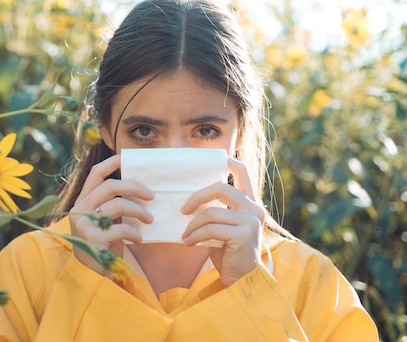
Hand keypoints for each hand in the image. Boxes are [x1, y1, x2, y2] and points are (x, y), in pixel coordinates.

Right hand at [68, 155, 153, 275]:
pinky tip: (139, 239)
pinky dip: (135, 232)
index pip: (95, 174)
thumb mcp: (106, 221)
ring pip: (119, 205)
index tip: (127, 159)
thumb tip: (139, 188)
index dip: (112, 163)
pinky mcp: (92, 239)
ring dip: (140, 211)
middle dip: (136, 187)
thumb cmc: (103, 246)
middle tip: (153, 196)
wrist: (91, 276)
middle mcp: (79, 209)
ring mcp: (83, 224)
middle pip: (111, 186)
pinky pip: (122, 228)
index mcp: (82, 201)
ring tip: (150, 220)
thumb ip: (113, 205)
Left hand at [180, 157, 266, 286]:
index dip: (229, 162)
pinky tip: (189, 242)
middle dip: (196, 197)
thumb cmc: (227, 253)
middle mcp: (255, 209)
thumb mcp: (220, 227)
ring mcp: (251, 221)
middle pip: (220, 188)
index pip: (243, 172)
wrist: (241, 280)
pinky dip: (195, 235)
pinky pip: (211, 229)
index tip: (217, 158)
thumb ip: (214, 210)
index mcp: (250, 203)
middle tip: (182, 210)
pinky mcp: (244, 235)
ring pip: (211, 212)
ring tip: (185, 236)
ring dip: (192, 225)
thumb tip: (187, 199)